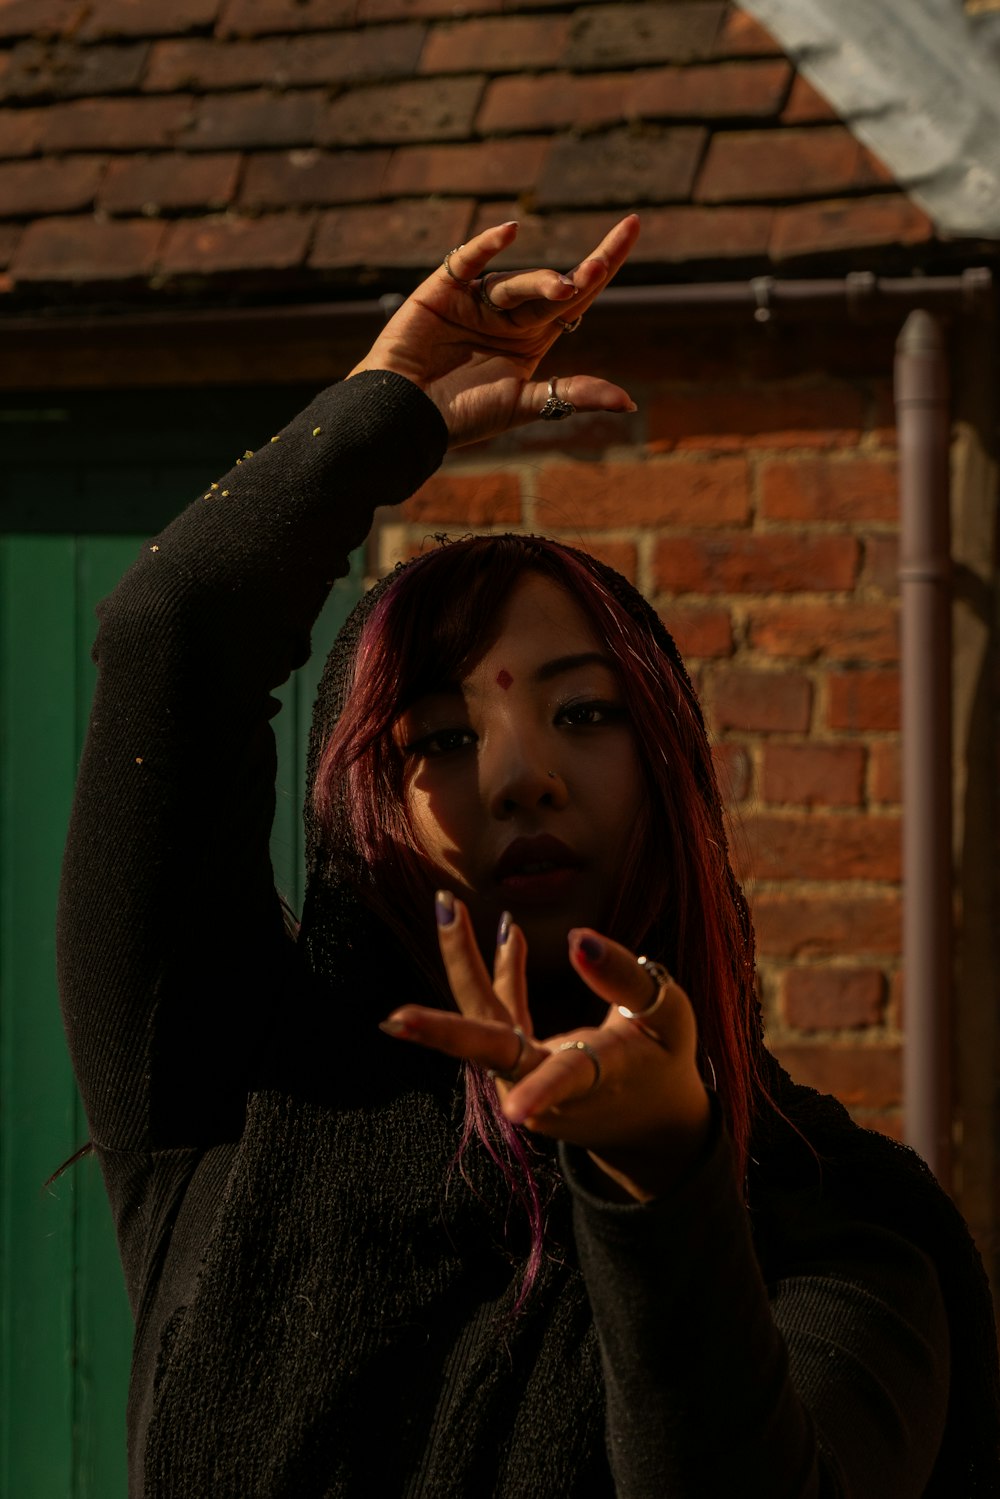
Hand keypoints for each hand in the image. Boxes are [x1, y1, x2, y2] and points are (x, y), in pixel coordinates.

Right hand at [346, 216, 639, 447]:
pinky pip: (468, 261)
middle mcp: (508, 316)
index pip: (576, 298)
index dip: (603, 266)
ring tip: (561, 290)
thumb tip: (628, 402)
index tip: (632, 226)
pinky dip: (487, 246)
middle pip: (553, 285)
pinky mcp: (443, 290)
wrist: (404, 417)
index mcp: (531, 339)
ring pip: (515, 282)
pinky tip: (509, 232)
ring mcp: (475, 300)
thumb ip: (572, 394)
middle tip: (601, 264)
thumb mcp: (524, 404)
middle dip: (581, 273)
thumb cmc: (462, 416)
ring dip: (539, 283)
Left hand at [380, 894, 711, 1201]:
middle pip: (493, 1052)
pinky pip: (501, 1015)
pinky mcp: (519, 1062)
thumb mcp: (667, 1013)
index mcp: (601, 1077)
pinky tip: (500, 928)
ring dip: (465, 963)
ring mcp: (527, 1075)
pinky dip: (500, 970)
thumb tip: (575, 939)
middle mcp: (550, 1086)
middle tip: (394, 1019)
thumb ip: (623, 977)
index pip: (568, 1080)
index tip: (515, 1111)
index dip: (543, 1092)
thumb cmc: (664, 1058)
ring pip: (486, 1022)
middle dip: (444, 1034)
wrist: (649, 1122)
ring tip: (447, 906)